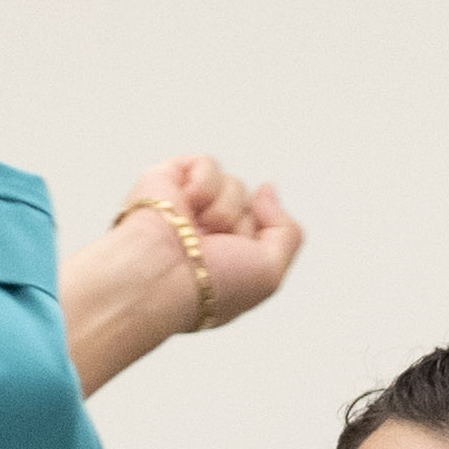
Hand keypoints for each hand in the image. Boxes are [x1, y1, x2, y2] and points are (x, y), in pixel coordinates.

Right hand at [114, 154, 301, 333]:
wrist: (161, 275)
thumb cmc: (212, 284)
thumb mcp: (270, 271)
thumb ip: (287, 230)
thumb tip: (267, 188)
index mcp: (228, 255)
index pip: (267, 227)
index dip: (258, 243)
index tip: (232, 265)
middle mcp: (208, 230)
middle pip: (252, 204)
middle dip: (240, 224)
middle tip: (212, 246)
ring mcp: (188, 204)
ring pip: (235, 184)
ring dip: (223, 209)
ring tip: (196, 230)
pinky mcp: (166, 179)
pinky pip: (208, 164)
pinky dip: (203, 185)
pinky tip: (185, 205)